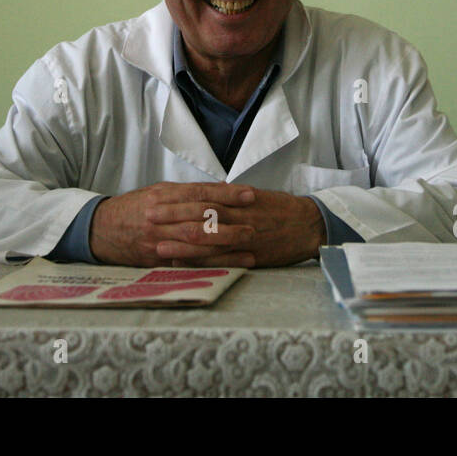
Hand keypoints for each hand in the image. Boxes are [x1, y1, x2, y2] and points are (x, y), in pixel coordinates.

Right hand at [89, 182, 258, 267]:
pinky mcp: (156, 260)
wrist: (100, 230)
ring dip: (225, 245)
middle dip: (230, 222)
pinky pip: (187, 262)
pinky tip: (230, 264)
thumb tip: (220, 189)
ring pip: (196, 241)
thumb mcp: (156, 192)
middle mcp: (160, 217)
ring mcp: (157, 240)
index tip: (249, 195)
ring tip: (249, 245)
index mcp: (162, 196)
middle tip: (254, 224)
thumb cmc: (134, 208)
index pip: (200, 193)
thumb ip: (186, 192)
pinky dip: (210, 263)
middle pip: (200, 218)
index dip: (226, 194)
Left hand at [145, 187, 324, 267]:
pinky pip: (223, 260)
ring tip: (157, 247)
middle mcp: (238, 216)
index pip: (201, 197)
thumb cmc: (281, 209)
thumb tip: (210, 189)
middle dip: (172, 220)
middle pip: (199, 217)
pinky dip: (202, 264)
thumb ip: (230, 194)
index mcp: (237, 198)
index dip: (176, 200)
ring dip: (181, 245)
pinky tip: (184, 267)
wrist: (309, 224)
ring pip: (208, 241)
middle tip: (146, 222)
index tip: (154, 200)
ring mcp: (244, 236)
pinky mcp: (251, 255)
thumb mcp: (256, 196)